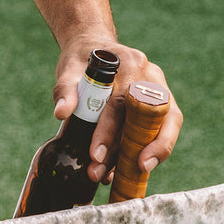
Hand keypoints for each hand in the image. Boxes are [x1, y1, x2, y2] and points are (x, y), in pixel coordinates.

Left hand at [53, 34, 182, 185]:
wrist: (95, 47)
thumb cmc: (82, 59)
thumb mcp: (69, 68)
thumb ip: (65, 89)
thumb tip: (61, 112)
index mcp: (129, 63)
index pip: (120, 102)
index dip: (110, 131)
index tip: (96, 155)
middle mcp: (150, 77)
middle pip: (144, 119)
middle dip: (124, 152)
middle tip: (99, 171)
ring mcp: (159, 91)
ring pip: (160, 129)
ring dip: (136, 156)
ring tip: (109, 175)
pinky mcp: (161, 106)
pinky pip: (160, 133)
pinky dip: (142, 153)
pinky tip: (121, 170)